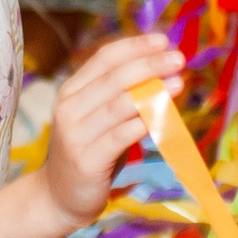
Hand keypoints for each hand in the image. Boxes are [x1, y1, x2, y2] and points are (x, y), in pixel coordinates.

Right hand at [40, 32, 180, 231]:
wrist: (58, 197)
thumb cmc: (89, 153)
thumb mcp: (100, 120)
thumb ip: (122, 98)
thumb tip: (163, 74)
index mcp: (72, 91)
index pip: (104, 58)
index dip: (134, 46)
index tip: (162, 40)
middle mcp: (69, 108)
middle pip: (114, 78)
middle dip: (149, 64)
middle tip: (178, 57)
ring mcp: (75, 134)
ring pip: (119, 104)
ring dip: (153, 91)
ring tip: (179, 82)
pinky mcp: (86, 160)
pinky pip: (121, 136)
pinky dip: (144, 123)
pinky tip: (164, 116)